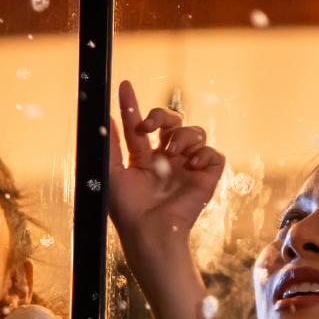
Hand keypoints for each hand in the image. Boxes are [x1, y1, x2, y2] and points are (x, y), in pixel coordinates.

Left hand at [107, 80, 225, 247]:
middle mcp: (167, 160)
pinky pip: (214, 154)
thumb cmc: (128, 211)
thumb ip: (110, 147)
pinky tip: (191, 162)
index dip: (132, 106)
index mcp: (145, 159)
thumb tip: (104, 120)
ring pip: (194, 132)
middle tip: (150, 127)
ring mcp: (187, 167)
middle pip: (171, 122)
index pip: (139, 126)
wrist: (149, 232)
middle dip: (161, 115)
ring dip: (183, 134)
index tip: (124, 86)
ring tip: (173, 151)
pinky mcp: (206, 177)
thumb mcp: (113, 174)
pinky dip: (205, 152)